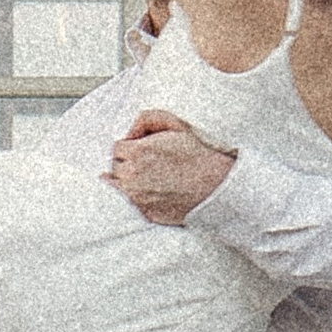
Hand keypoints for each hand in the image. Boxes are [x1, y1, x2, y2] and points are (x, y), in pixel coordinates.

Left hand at [107, 110, 236, 223]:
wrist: (215, 185)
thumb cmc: (197, 154)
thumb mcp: (175, 124)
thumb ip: (147, 119)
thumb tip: (129, 132)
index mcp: (138, 152)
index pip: (117, 148)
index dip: (129, 147)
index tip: (140, 150)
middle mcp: (133, 175)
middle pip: (116, 167)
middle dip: (127, 163)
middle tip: (145, 164)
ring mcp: (137, 196)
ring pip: (118, 187)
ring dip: (127, 181)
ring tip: (146, 178)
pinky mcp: (145, 212)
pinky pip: (129, 204)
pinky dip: (135, 198)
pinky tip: (148, 192)